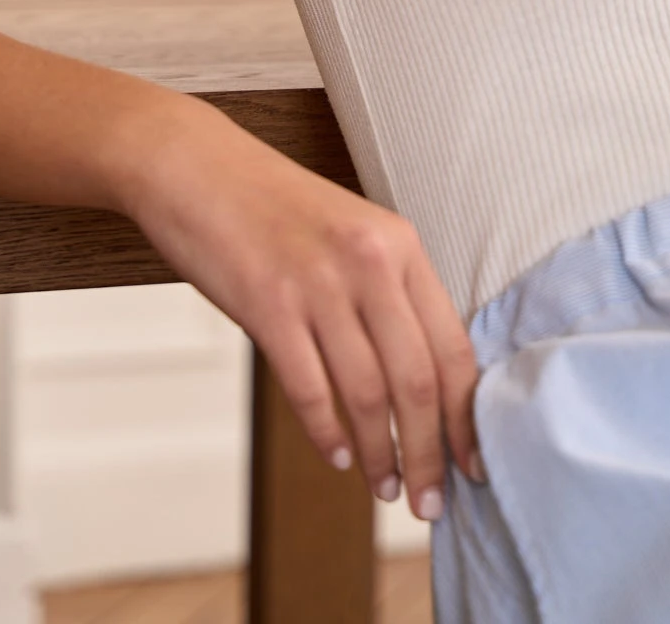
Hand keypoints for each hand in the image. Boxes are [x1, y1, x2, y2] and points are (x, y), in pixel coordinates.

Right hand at [113, 91, 483, 519]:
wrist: (195, 167)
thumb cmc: (273, 208)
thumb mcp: (353, 234)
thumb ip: (389, 293)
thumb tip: (422, 382)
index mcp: (401, 244)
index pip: (453, 346)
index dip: (467, 415)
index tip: (473, 462)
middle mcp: (370, 262)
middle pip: (417, 381)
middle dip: (428, 452)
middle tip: (429, 501)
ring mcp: (319, 284)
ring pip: (368, 393)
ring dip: (381, 453)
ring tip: (384, 488)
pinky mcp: (268, 306)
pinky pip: (311, 389)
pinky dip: (328, 433)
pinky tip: (338, 455)